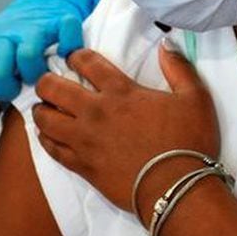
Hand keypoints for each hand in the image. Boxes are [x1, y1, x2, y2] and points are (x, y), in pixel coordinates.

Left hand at [0, 0, 100, 146]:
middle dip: (7, 90)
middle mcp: (6, 34)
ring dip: (36, 75)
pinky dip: (69, 50)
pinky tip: (67, 58)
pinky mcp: (61, 20)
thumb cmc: (19, 38)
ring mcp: (34, 27)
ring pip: (28, 58)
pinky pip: (66, 38)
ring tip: (41, 77)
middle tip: (18, 92)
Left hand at [31, 40, 218, 214]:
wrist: (178, 190)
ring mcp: (85, 141)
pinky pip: (52, 149)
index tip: (71, 56)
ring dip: (41, 110)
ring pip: (46, 119)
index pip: (86, 63)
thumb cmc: (189, 142)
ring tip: (43, 107)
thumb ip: (179, 68)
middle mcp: (95, 112)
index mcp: (120, 92)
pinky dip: (45, 139)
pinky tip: (45, 135)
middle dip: (45, 81)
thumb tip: (167, 45)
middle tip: (47, 81)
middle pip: (54, 88)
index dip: (75, 55)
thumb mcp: (195, 98)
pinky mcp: (82, 166)